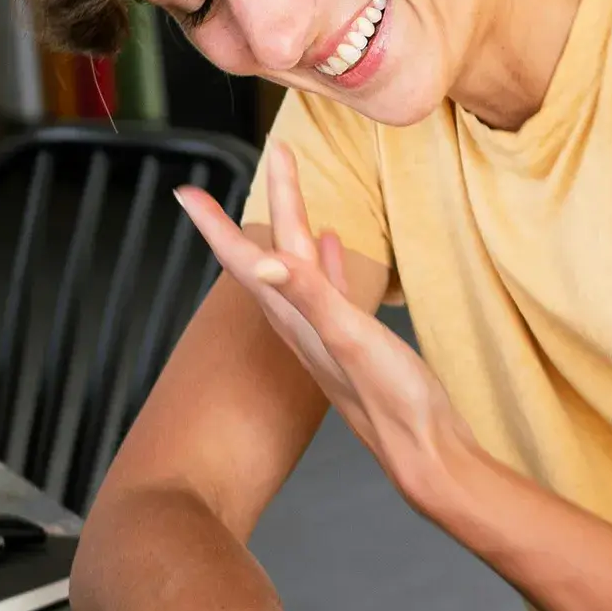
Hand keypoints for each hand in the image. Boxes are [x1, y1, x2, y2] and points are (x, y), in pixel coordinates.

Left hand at [175, 149, 491, 517]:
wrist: (426, 455)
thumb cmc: (395, 402)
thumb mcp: (352, 341)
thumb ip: (312, 298)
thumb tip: (262, 260)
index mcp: (297, 318)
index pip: (246, 262)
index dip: (215, 225)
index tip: (185, 191)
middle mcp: (303, 325)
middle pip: (274, 253)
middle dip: (272, 202)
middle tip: (273, 155)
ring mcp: (327, 334)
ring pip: (298, 268)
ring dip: (293, 229)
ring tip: (292, 191)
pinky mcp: (354, 343)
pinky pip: (329, 289)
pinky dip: (324, 263)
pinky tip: (329, 248)